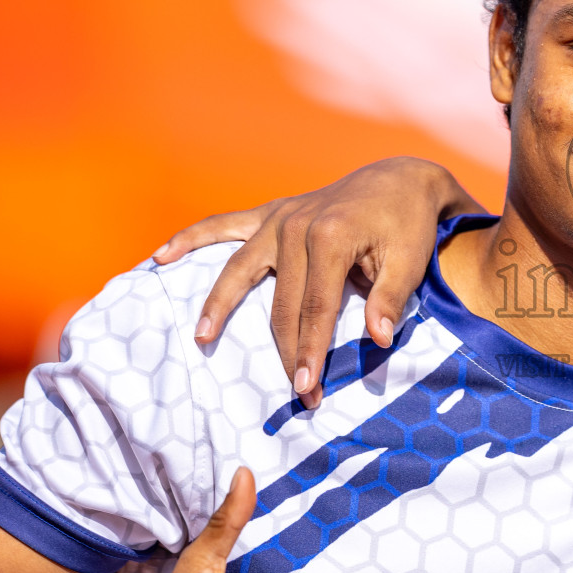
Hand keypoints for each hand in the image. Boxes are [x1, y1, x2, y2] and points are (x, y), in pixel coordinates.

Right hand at [153, 158, 481, 405]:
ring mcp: (278, 217)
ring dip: (217, 304)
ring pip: (239, 269)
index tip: (308, 390)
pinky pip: (223, 224)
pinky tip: (161, 256)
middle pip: (280, 301)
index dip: (311, 352)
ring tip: (201, 339)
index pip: (315, 308)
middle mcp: (295, 225)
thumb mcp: (411, 261)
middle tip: (293, 393)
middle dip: (284, 350)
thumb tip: (379, 340)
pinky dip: (191, 238)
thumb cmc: (408, 225)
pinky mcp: (270, 213)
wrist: (399, 179)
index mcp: (330, 237)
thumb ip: (391, 299)